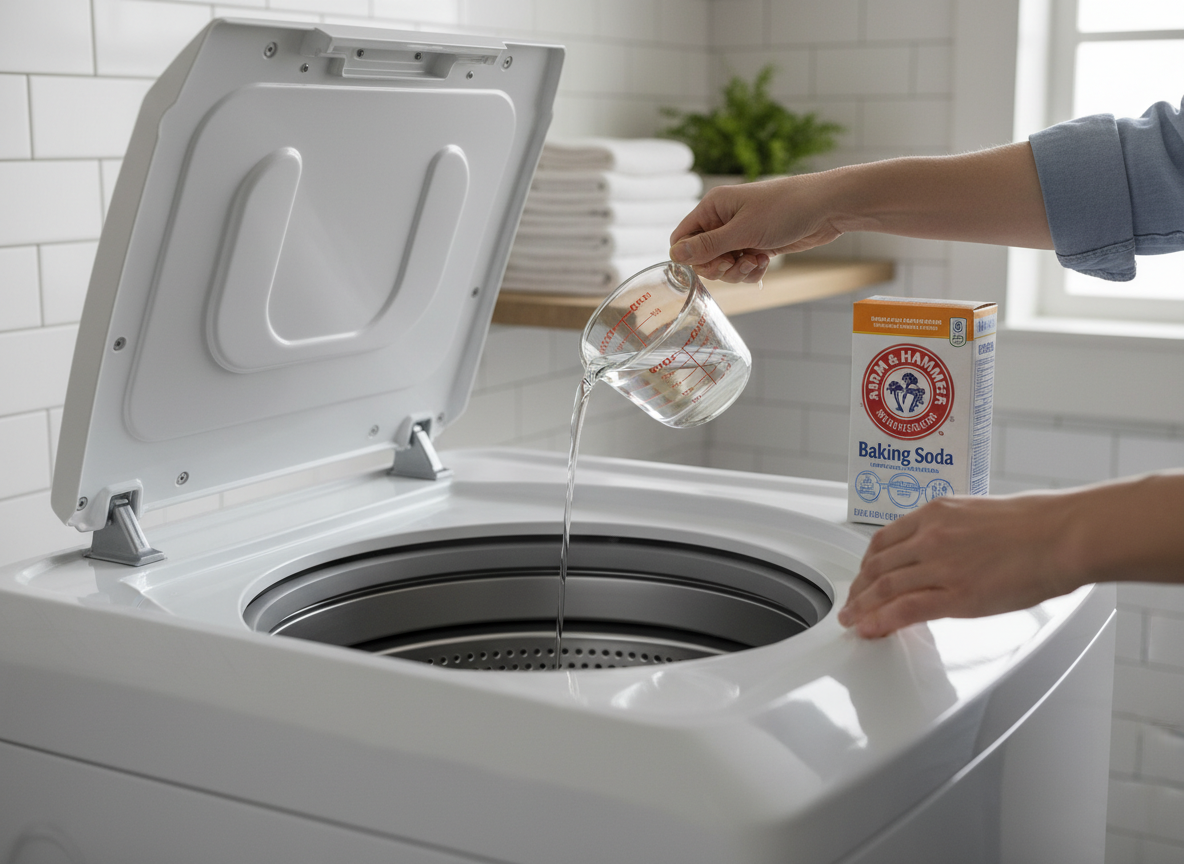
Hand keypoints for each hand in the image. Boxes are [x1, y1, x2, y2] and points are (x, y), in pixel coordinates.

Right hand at [669, 174, 845, 282]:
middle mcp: (723, 219)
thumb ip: (707, 246)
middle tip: (735, 263)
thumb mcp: (742, 231)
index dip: (690, 256)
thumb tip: (675, 255)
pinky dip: (751, 270)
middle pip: (702, 256)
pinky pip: (741, 267)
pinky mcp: (756, 245)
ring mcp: (740, 233)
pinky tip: (764, 262)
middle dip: (718, 267)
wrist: (826, 208)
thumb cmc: (785, 209)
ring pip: (723, 265)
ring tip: (756, 261)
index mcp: (713, 207)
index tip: (709, 264)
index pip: (682, 237)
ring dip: (737, 271)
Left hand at [838, 493, 1079, 637]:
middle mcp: (930, 536)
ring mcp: (940, 565)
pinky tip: (870, 629)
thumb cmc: (1035, 524)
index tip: (863, 575)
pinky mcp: (955, 594)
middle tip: (851, 603)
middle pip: (878, 565)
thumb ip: (951, 531)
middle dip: (859, 588)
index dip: (867, 562)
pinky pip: (905, 609)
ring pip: (884, 587)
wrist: (1062, 535)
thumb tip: (940, 551)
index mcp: (935, 513)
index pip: (884, 540)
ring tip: (853, 620)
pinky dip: (881, 620)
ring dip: (862, 607)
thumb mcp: (977, 515)